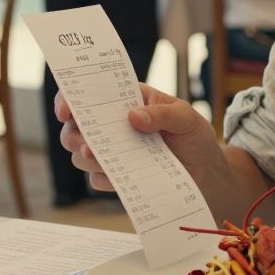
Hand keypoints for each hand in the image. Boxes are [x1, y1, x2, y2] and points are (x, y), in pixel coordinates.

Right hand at [56, 83, 222, 190]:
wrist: (208, 176)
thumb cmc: (197, 139)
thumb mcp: (187, 118)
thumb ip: (163, 114)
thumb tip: (133, 116)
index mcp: (128, 101)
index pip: (90, 94)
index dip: (69, 99)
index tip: (66, 111)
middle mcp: (115, 125)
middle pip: (75, 128)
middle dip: (74, 136)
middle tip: (87, 145)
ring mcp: (115, 152)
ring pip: (81, 155)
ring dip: (86, 157)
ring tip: (101, 158)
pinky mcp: (118, 177)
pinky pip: (97, 180)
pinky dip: (104, 179)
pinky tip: (119, 178)